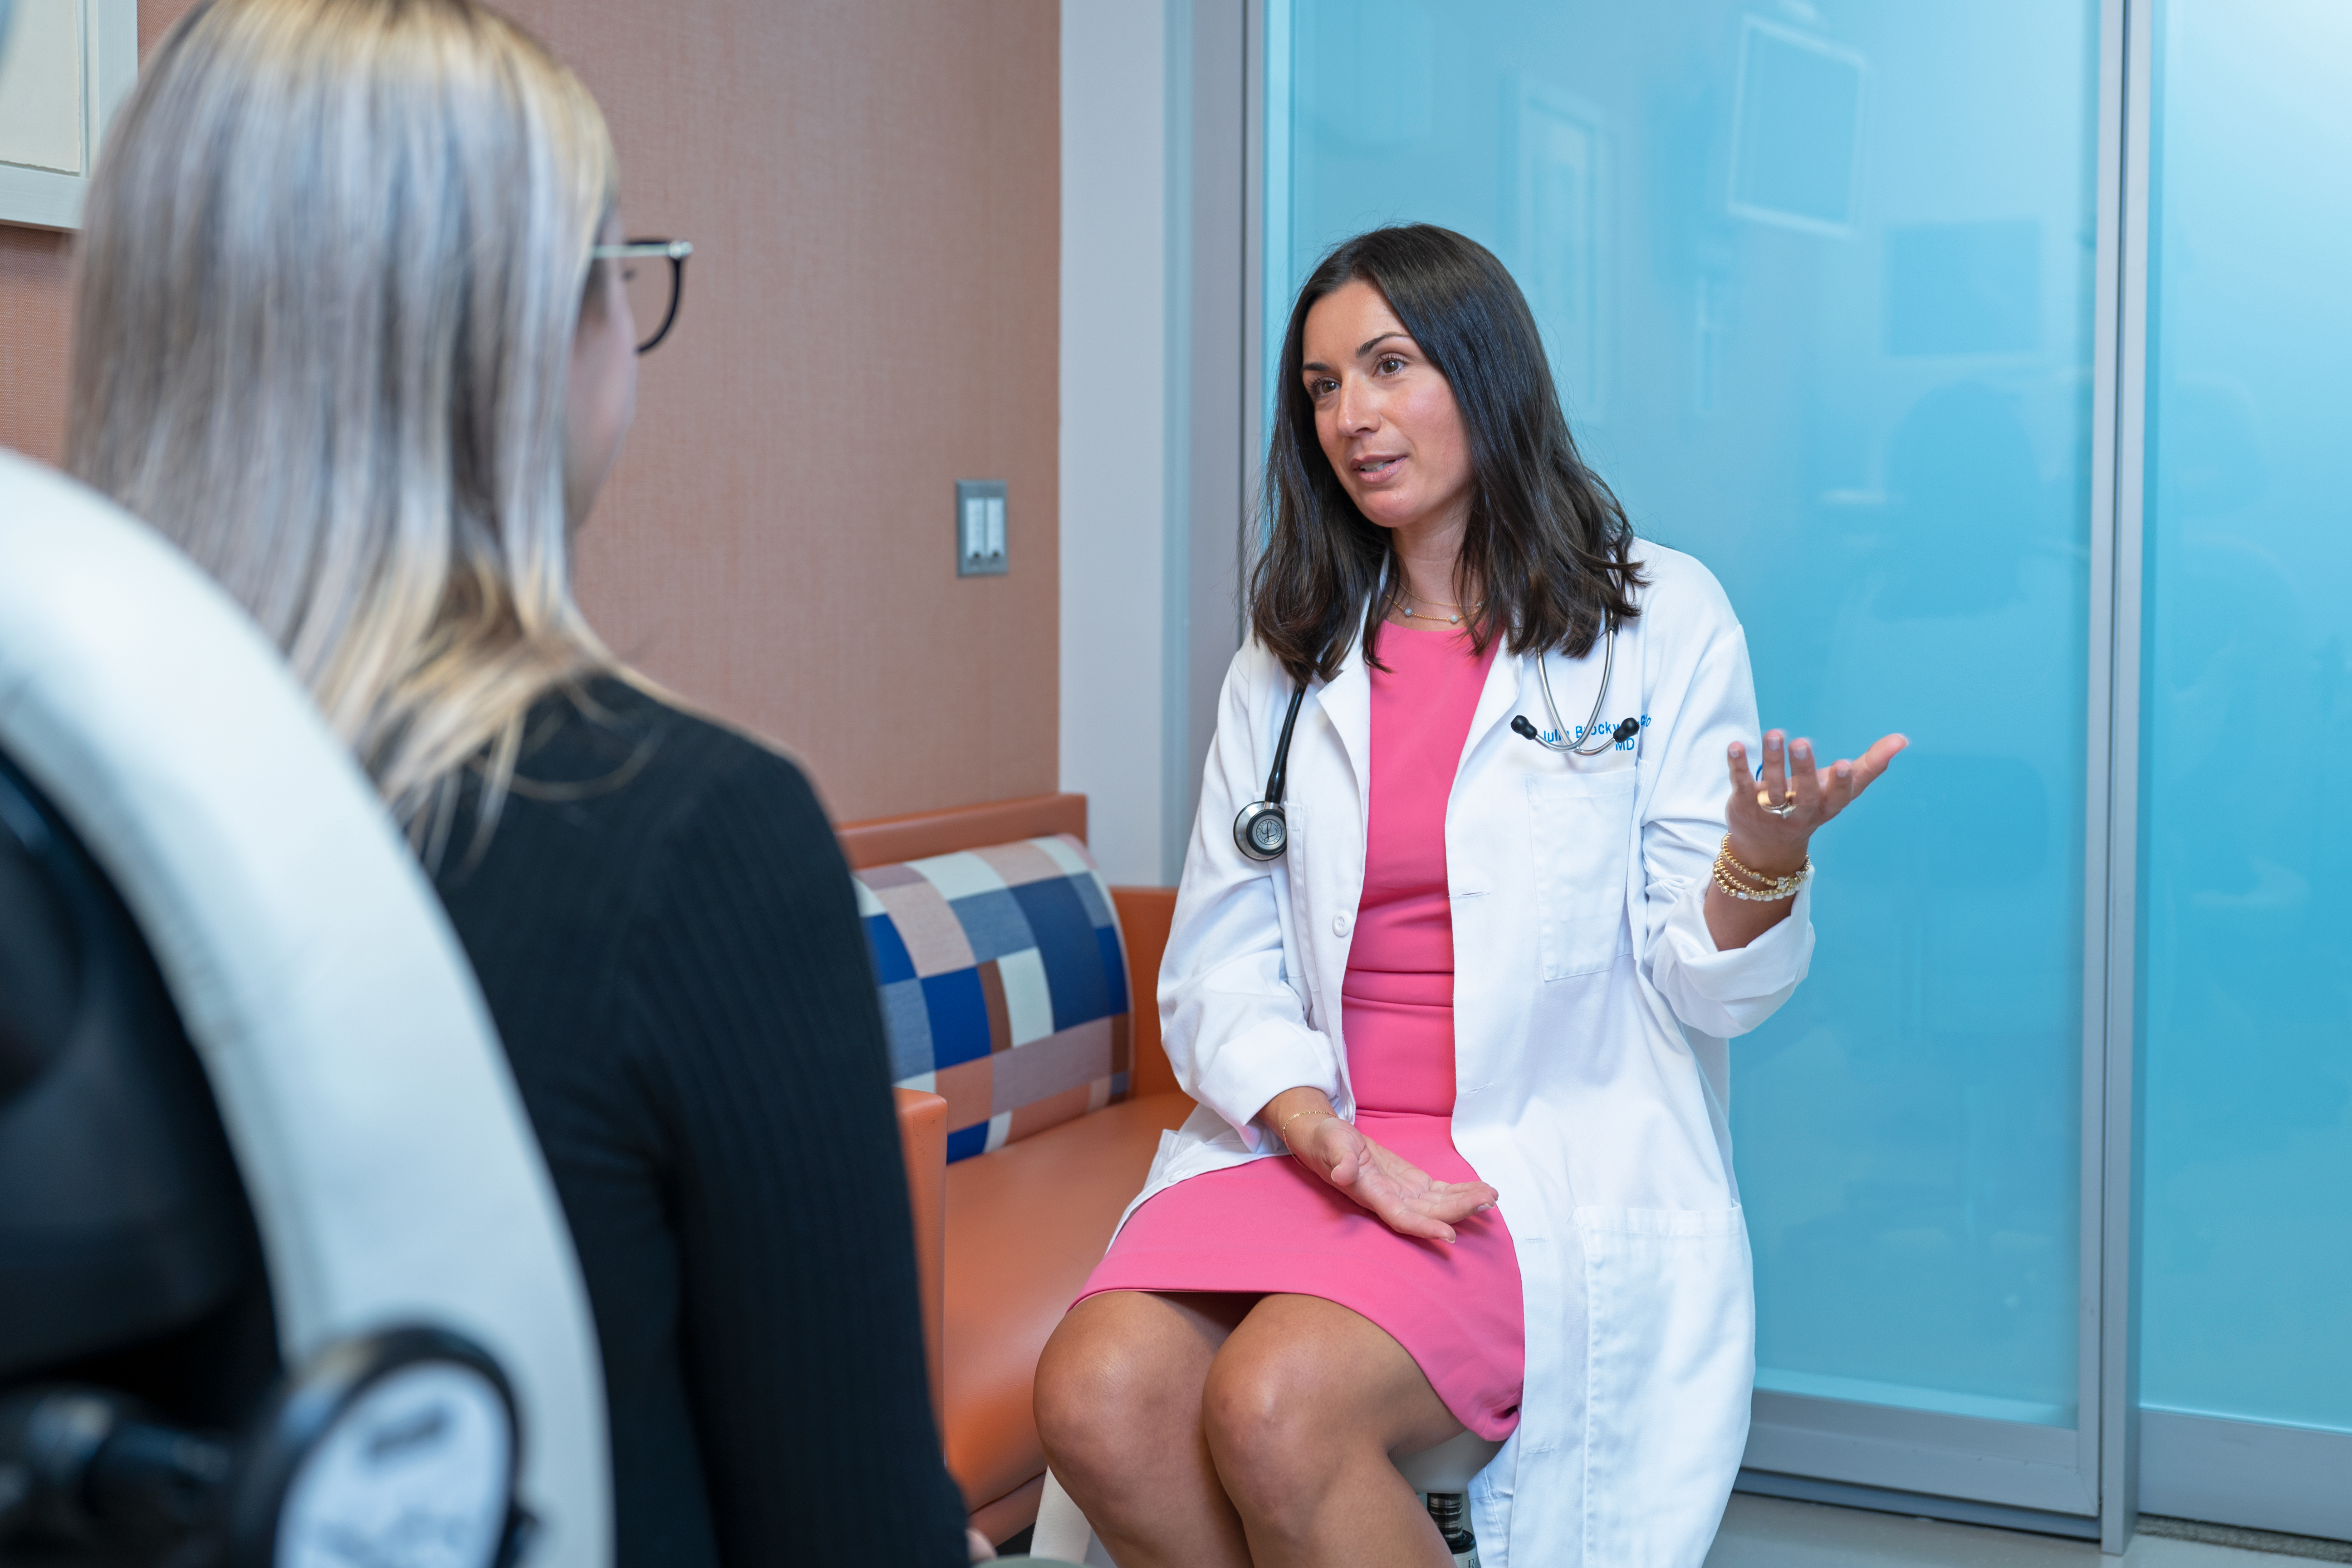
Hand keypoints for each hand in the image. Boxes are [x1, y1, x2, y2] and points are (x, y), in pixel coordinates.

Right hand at [1291, 1113, 1497, 1244]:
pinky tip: (1480, 1191)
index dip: (1425, 1228)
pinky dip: (1460, 1192)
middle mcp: (1391, 1200)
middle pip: (1429, 1213)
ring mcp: (1403, 1193)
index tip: (1449, 1235)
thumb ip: (1339, 1160)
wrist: (1327, 1140)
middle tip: (1487, 1201)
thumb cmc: (1326, 1141)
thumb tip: (1341, 1175)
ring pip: (1439, 1204)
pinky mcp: (1411, 1183)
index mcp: (1371, 1195)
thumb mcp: (1330, 1144)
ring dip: (1465, 1202)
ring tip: (1491, 1196)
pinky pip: (1440, 1193)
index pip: (1401, 1218)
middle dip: (1458, 1210)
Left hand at [1723, 728, 1907, 875]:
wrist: (1767, 847)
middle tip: (1801, 742)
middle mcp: (1800, 813)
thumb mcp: (1840, 790)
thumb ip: (1870, 765)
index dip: (1841, 783)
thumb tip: (1902, 739)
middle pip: (1804, 793)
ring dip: (1773, 760)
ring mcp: (1770, 811)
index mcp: (1826, 807)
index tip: (1844, 764)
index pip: (1837, 798)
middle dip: (1803, 769)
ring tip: (1774, 733)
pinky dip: (1738, 766)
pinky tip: (1737, 745)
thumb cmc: (1811, 806)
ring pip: (1773, 787)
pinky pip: (1742, 784)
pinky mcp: (1744, 805)